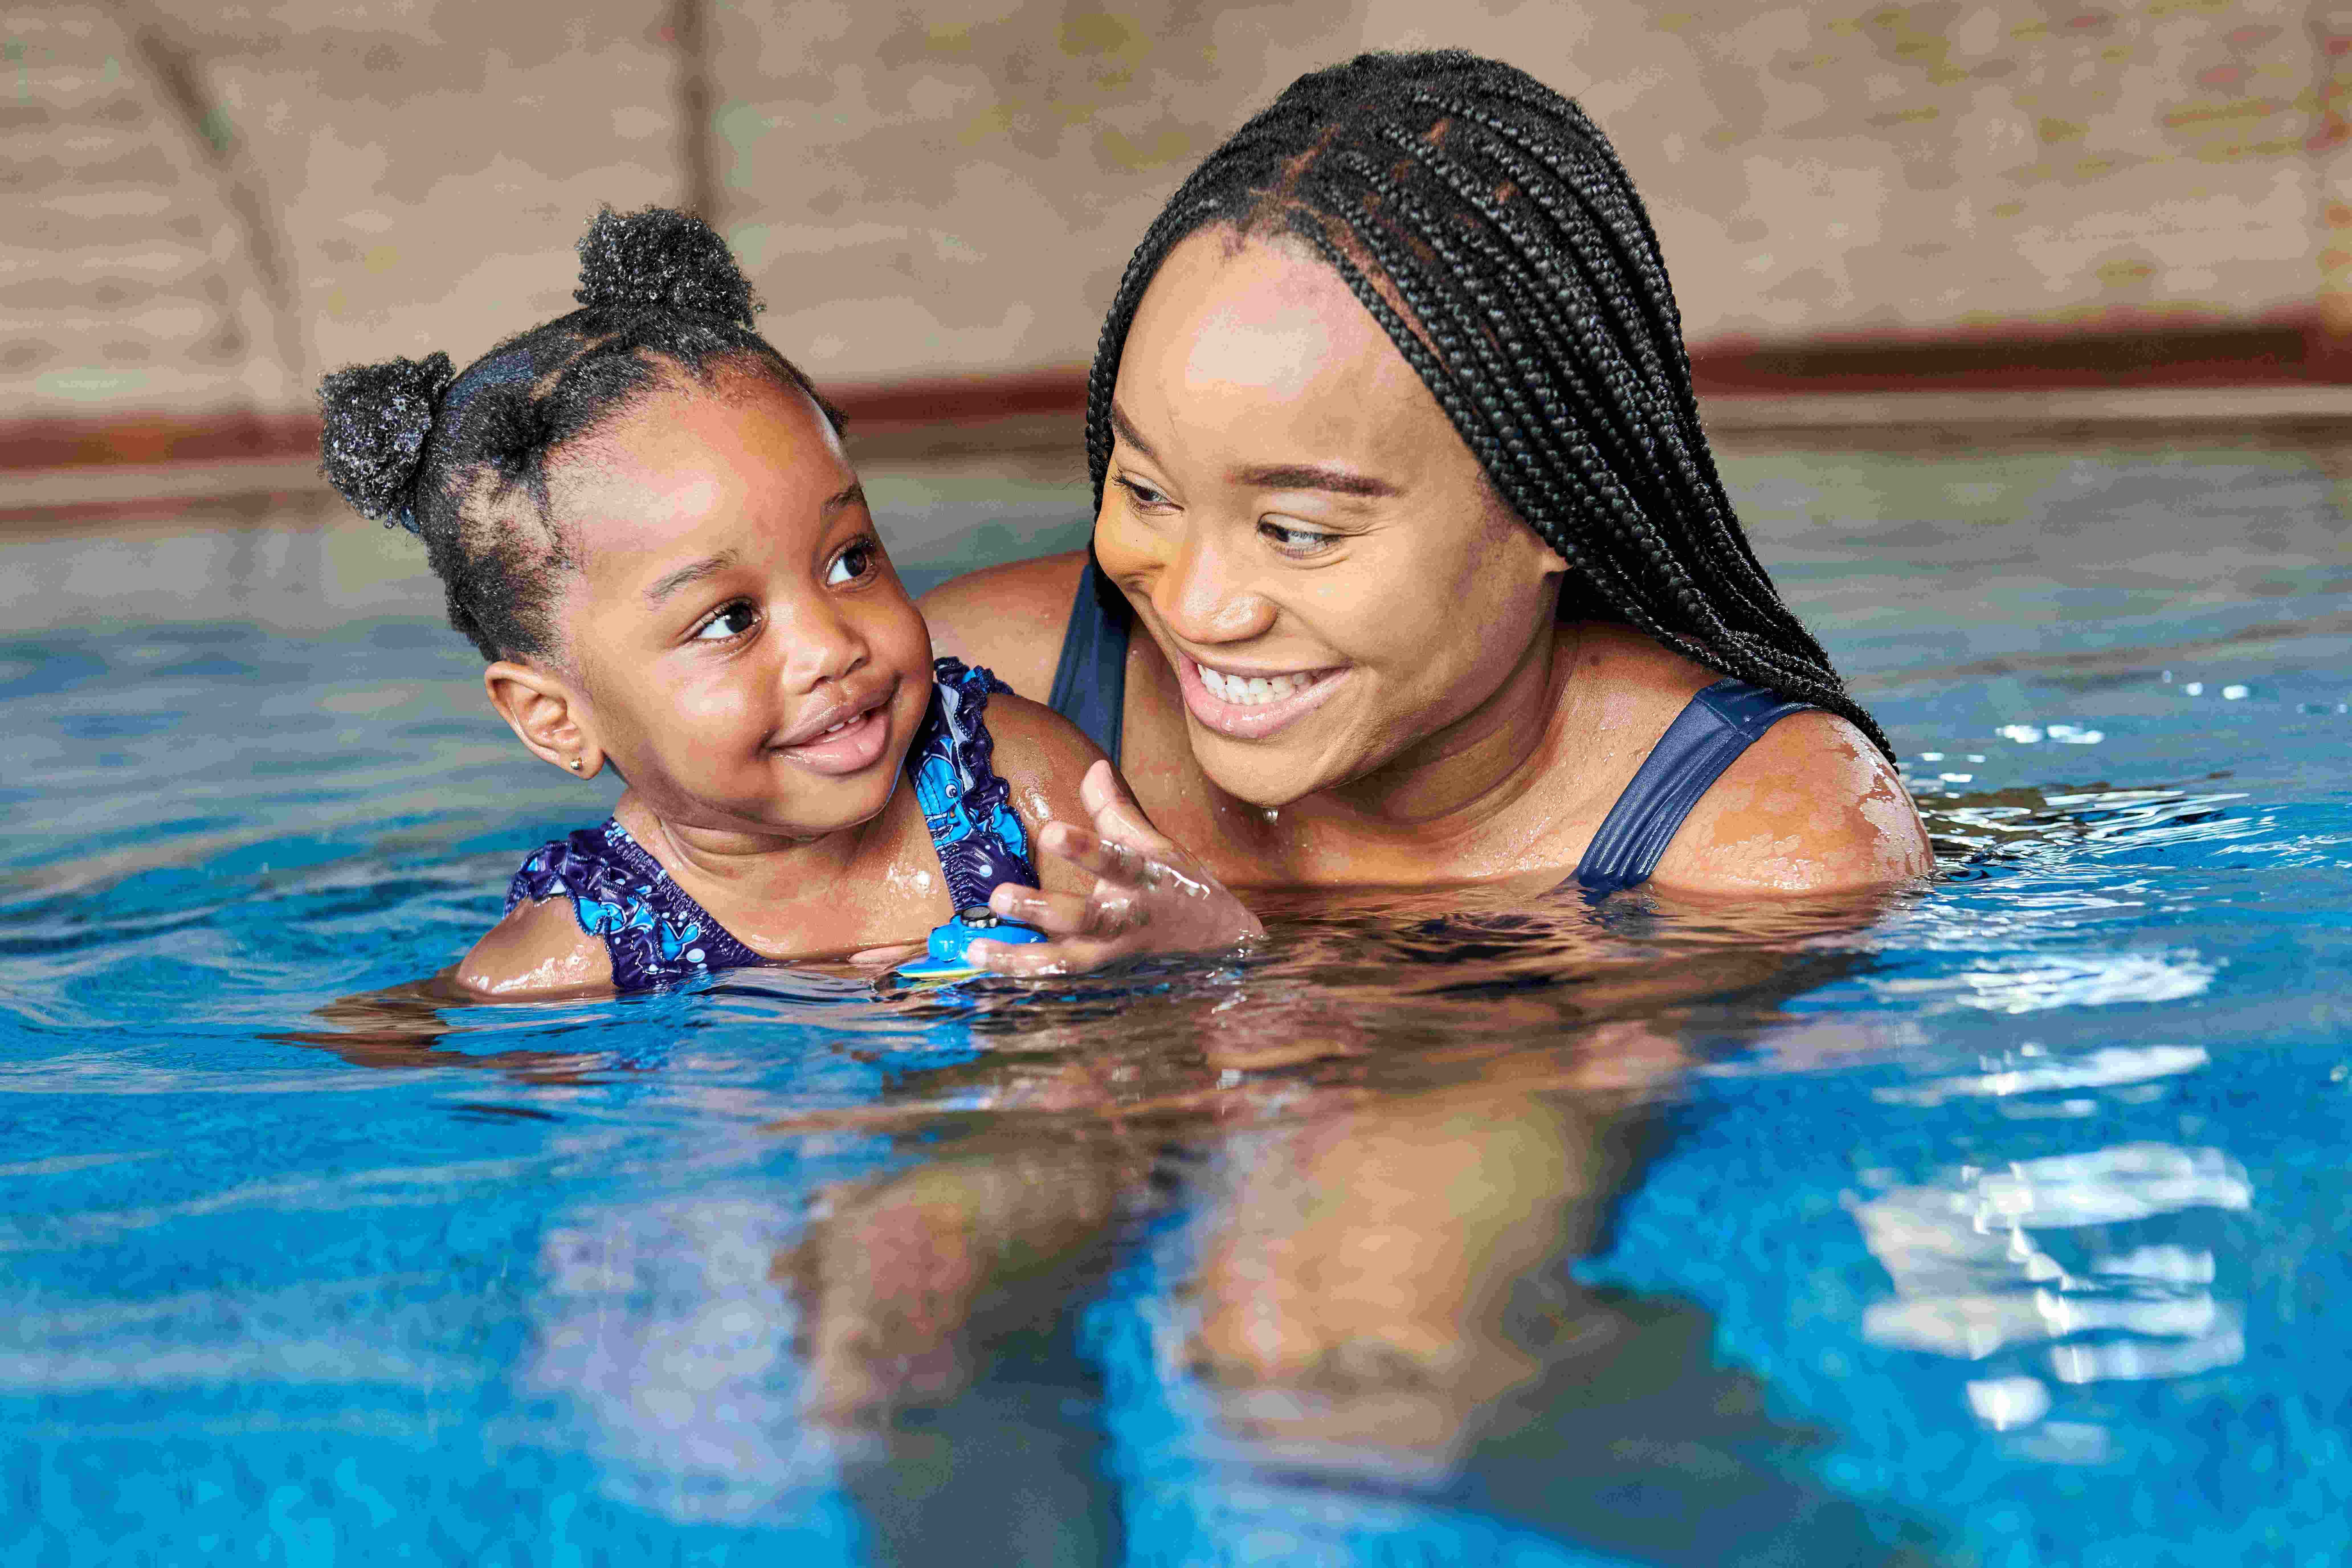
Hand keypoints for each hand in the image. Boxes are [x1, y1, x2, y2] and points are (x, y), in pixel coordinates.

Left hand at [972, 760, 1262, 975]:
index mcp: (1142, 878)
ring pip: (1066, 960)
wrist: (1217, 941)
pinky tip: (987, 969)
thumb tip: (1094, 768)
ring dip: (1020, 958)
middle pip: (1084, 919)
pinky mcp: (1101, 973)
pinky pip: (1059, 976)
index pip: (1114, 860)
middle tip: (998, 898)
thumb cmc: (1177, 885)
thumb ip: (1116, 809)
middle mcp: (1126, 918)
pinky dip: (1025, 975)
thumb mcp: (1156, 844)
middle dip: (1041, 909)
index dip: (1084, 849)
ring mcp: (1112, 952)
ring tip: (977, 950)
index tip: (1051, 832)